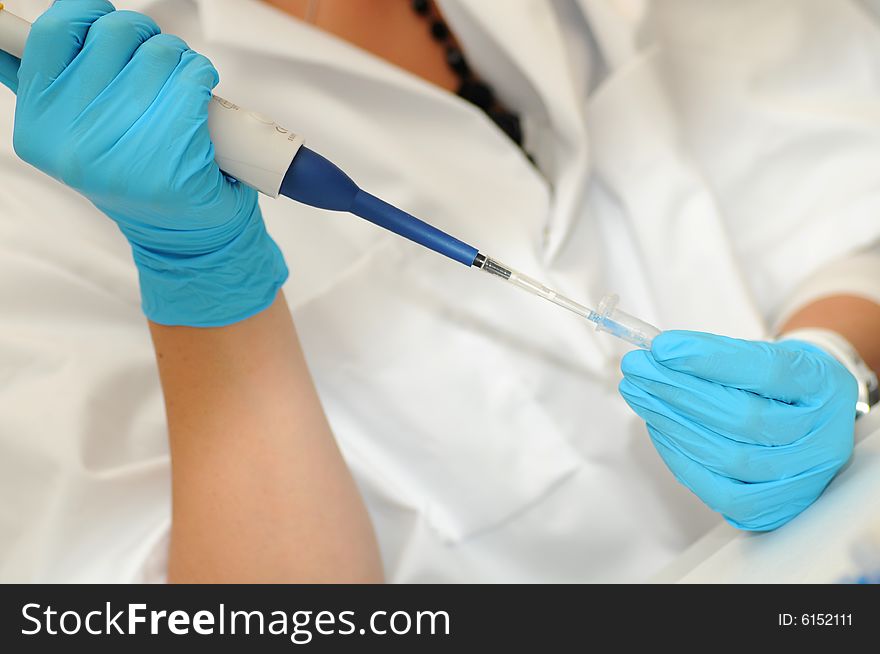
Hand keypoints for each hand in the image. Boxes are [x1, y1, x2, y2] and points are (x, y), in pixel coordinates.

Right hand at [6, 0, 286, 325]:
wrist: (182, 233)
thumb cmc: (131, 169)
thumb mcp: (72, 134)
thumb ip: (40, 85)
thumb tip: (2, 27)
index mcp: (39, 127)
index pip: (53, 32)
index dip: (87, 13)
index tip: (105, 22)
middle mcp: (73, 142)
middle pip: (116, 34)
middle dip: (144, 38)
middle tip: (156, 63)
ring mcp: (123, 154)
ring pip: (160, 53)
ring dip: (178, 59)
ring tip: (178, 88)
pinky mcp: (172, 163)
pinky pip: (193, 79)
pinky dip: (202, 76)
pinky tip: (200, 100)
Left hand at [619, 330, 857, 529]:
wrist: (808, 421)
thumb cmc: (779, 385)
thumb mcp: (766, 353)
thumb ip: (719, 354)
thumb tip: (659, 353)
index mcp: (824, 386)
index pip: (767, 371)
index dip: (710, 359)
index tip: (662, 347)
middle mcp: (822, 437)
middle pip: (743, 418)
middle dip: (678, 390)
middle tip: (637, 368)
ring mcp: (802, 479)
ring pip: (729, 457)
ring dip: (671, 423)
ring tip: (638, 394)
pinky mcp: (774, 508)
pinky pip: (720, 491)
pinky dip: (681, 459)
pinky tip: (659, 429)